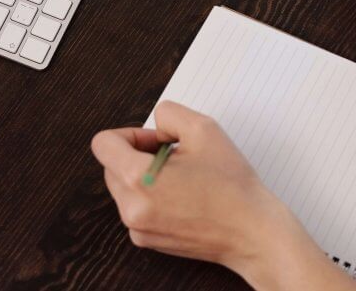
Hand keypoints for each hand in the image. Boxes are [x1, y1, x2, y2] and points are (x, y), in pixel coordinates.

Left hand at [91, 101, 343, 289]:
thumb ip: (169, 114)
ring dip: (147, 176)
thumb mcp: (204, 129)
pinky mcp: (147, 241)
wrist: (251, 231)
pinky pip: (137, 208)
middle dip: (140, 154)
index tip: (158, 140)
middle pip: (112, 165)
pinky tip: (186, 197)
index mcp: (137, 178)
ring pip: (124, 187)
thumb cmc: (232, 184)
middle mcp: (130, 207)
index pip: (103, 143)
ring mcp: (137, 228)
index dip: (131, 133)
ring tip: (185, 178)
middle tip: (178, 157)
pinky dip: (154, 197)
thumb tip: (154, 125)